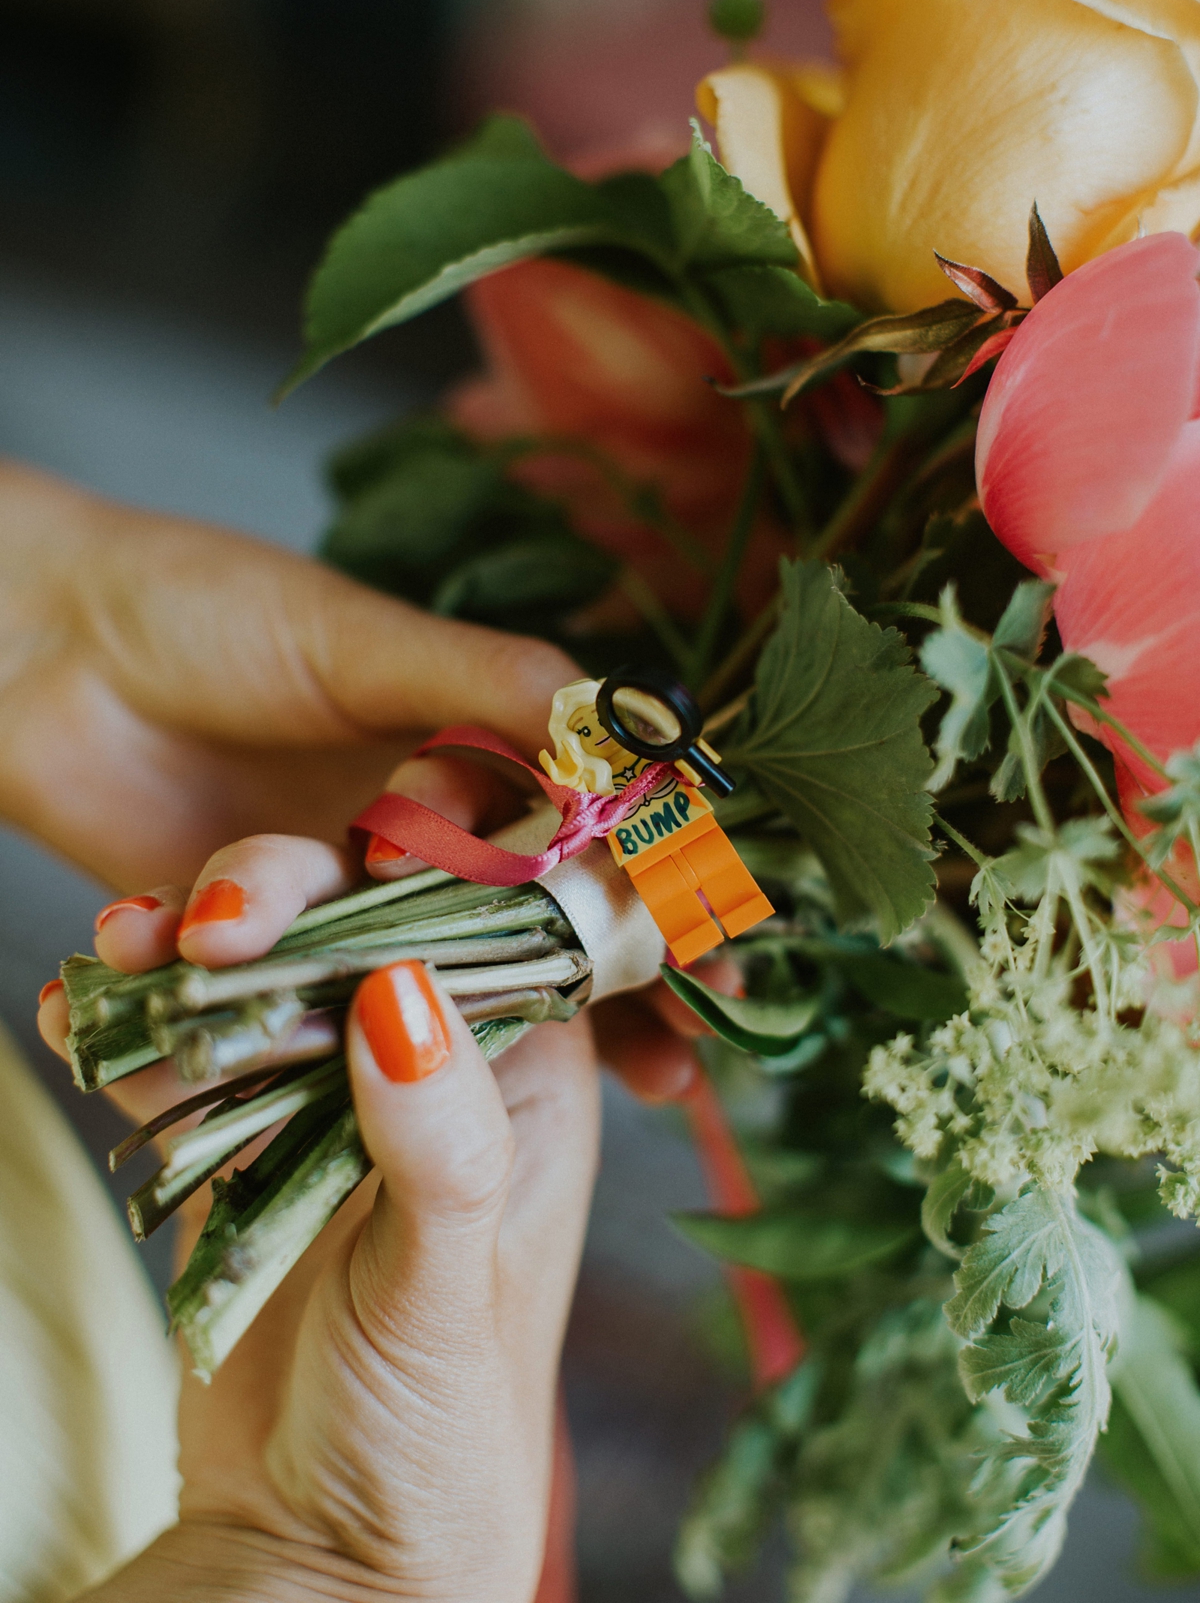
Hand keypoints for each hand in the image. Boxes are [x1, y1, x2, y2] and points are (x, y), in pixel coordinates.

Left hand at [6, 458, 697, 1095]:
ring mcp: (335, 892)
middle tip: (665, 1073)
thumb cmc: (204, 608)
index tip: (720, 972)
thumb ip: (486, 682)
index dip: (654, 907)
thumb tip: (631, 721)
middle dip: (594, 998)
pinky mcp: (248, 942)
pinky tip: (232, 973)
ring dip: (411, 992)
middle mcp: (415, 828)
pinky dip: (268, 992)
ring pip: (406, 967)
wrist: (36, 642)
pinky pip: (280, 988)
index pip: (588, 839)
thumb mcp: (357, 637)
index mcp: (465, 743)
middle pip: (527, 932)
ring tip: (324, 970)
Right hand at [48, 834, 600, 1602]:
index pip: (493, 930)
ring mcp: (330, 1103)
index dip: (424, 870)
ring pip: (264, 983)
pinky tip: (78, 1011)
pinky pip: (185, 1062)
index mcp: (526, 1081)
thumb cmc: (433, 1439)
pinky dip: (130, 1031)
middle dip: (282, 903)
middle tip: (208, 916)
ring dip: (192, 953)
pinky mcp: (242, 1146)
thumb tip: (401, 991)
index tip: (348, 843)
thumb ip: (437, 1147)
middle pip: (358, 933)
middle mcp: (436, 1071)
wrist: (316, 1554)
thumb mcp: (446, 1290)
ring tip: (121, 943)